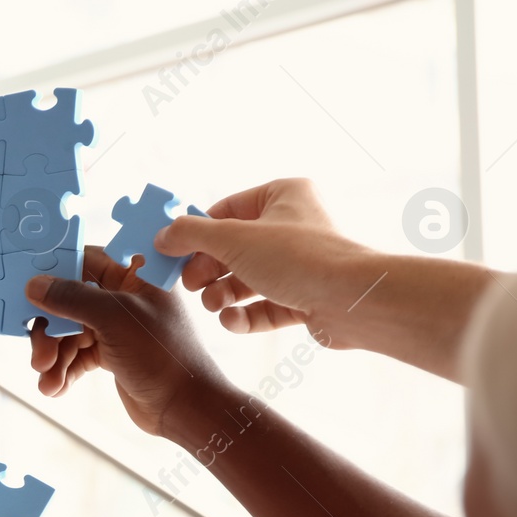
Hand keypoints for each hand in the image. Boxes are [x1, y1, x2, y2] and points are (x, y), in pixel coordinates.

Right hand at [25, 247, 233, 440]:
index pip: (84, 260)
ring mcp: (116, 325)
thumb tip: (34, 285)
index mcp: (134, 274)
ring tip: (47, 378)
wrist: (185, 407)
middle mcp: (123, 295)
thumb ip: (72, 298)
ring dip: (54, 355)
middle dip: (49, 329)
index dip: (54, 272)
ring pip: (69, 330)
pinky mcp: (110, 352)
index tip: (27, 287)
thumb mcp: (115, 319)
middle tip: (39, 355)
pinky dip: (64, 369)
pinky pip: (77, 354)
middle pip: (69, 299)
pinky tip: (56, 387)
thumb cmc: (163, 355)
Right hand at [155, 178, 374, 345]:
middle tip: (190, 285)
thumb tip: (163, 236)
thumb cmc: (300, 257)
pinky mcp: (305, 299)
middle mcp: (294, 226)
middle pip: (233, 248)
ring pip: (247, 279)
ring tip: (213, 305)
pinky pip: (265, 306)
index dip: (196, 232)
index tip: (172, 252)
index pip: (226, 210)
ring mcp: (300, 265)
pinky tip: (232, 321)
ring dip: (223, 295)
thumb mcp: (233, 238)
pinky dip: (245, 316)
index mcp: (284, 195)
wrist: (353, 300)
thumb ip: (191, 235)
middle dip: (208, 270)